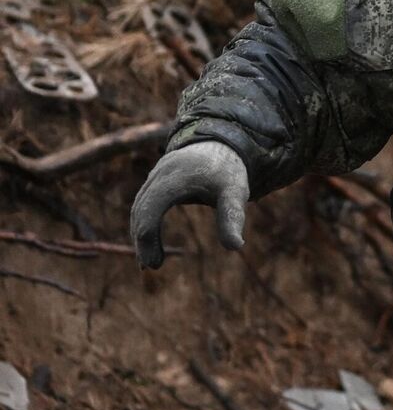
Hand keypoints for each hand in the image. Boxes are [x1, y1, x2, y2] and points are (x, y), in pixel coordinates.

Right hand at [130, 141, 249, 268]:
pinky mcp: (156, 181)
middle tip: (151, 266)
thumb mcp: (236, 192)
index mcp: (175, 178)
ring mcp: (155, 176)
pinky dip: (143, 223)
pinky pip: (143, 203)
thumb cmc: (228, 170)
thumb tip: (235, 246)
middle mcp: (159, 175)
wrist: (222, 142)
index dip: (148, 237)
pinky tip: (150, 243)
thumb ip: (233, 217)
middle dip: (142, 239)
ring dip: (140, 233)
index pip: (150, 209)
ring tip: (149, 262)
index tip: (155, 263)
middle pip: (140, 210)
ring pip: (139, 207)